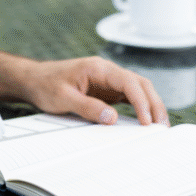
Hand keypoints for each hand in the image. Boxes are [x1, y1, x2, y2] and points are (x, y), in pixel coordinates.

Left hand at [19, 56, 168, 125]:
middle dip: (153, 103)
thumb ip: (87, 107)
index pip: (128, 81)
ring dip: (150, 105)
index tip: (146, 120)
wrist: (34, 79)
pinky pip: (129, 96)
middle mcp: (106, 71)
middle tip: (161, 126)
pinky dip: (140, 107)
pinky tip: (146, 121)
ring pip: (138, 89)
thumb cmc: (46, 85)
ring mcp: (108, 80)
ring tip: (159, 126)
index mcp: (97, 68)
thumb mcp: (62, 98)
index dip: (141, 101)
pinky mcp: (106, 90)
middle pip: (139, 83)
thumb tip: (111, 118)